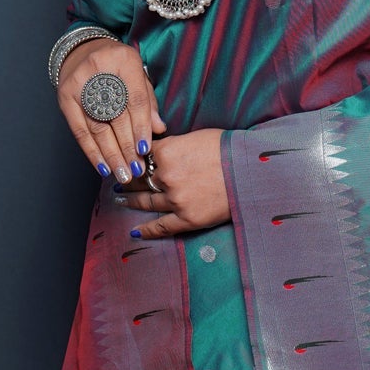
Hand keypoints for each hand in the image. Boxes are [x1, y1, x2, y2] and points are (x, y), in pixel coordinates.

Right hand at [58, 38, 166, 183]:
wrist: (82, 50)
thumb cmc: (116, 65)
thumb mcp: (138, 74)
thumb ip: (148, 100)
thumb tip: (159, 128)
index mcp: (124, 60)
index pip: (135, 99)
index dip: (141, 127)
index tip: (146, 149)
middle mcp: (98, 71)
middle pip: (115, 116)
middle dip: (128, 147)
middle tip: (137, 169)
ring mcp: (78, 85)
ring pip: (97, 127)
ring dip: (111, 155)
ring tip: (123, 173)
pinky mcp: (65, 99)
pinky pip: (80, 131)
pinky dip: (92, 152)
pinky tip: (103, 167)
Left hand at [114, 128, 230, 238]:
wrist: (251, 171)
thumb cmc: (228, 149)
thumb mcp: (196, 137)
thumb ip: (174, 145)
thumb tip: (162, 150)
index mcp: (166, 152)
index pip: (142, 155)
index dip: (133, 159)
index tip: (128, 162)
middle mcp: (166, 176)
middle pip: (139, 179)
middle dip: (127, 180)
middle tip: (117, 182)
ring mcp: (175, 199)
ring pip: (146, 202)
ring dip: (131, 201)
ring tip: (120, 200)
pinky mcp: (187, 219)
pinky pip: (161, 227)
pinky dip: (147, 230)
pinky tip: (135, 232)